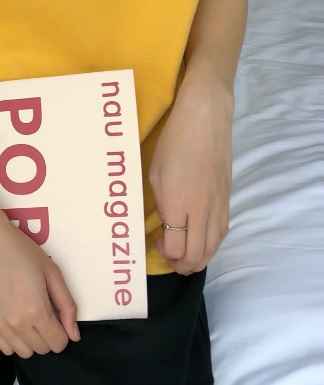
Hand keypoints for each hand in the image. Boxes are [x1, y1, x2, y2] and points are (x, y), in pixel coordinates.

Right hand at [0, 218, 79, 357]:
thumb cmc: (20, 251)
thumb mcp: (52, 272)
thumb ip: (67, 306)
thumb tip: (74, 335)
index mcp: (36, 310)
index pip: (58, 343)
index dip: (63, 332)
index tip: (57, 318)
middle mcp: (17, 323)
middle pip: (43, 349)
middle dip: (48, 335)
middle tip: (43, 312)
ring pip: (24, 353)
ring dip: (31, 340)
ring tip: (28, 317)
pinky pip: (5, 349)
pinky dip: (13, 341)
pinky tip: (14, 321)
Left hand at [149, 76, 232, 274]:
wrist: (205, 119)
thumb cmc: (173, 141)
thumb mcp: (156, 172)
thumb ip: (161, 201)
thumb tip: (164, 222)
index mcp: (179, 202)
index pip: (177, 247)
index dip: (166, 254)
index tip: (156, 243)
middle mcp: (202, 209)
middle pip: (197, 254)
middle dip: (182, 265)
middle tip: (169, 259)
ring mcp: (218, 204)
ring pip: (214, 247)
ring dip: (199, 258)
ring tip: (184, 257)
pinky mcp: (227, 198)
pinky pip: (222, 232)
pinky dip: (211, 243)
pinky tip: (200, 240)